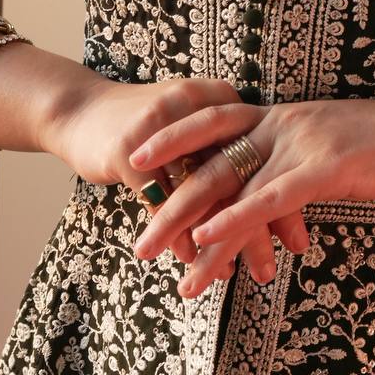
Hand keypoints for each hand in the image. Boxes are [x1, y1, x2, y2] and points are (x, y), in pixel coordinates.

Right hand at [45, 74, 307, 274]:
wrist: (77, 108)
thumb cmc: (144, 124)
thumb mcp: (194, 125)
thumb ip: (231, 148)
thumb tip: (276, 192)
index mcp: (218, 100)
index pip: (261, 154)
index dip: (283, 198)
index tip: (297, 239)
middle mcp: (194, 109)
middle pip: (237, 174)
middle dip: (256, 226)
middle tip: (270, 268)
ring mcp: (161, 129)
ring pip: (202, 191)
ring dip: (217, 238)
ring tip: (231, 274)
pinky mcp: (128, 151)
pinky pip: (161, 198)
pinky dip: (178, 231)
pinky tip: (190, 258)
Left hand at [129, 93, 374, 297]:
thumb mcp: (341, 150)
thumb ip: (306, 167)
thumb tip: (285, 196)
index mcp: (287, 117)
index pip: (215, 123)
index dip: (172, 139)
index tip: (135, 161)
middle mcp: (285, 123)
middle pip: (209, 160)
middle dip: (166, 201)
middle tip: (136, 240)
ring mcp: (304, 142)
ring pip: (231, 185)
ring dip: (188, 226)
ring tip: (156, 259)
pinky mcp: (328, 166)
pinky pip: (270, 196)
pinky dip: (236, 218)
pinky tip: (208, 240)